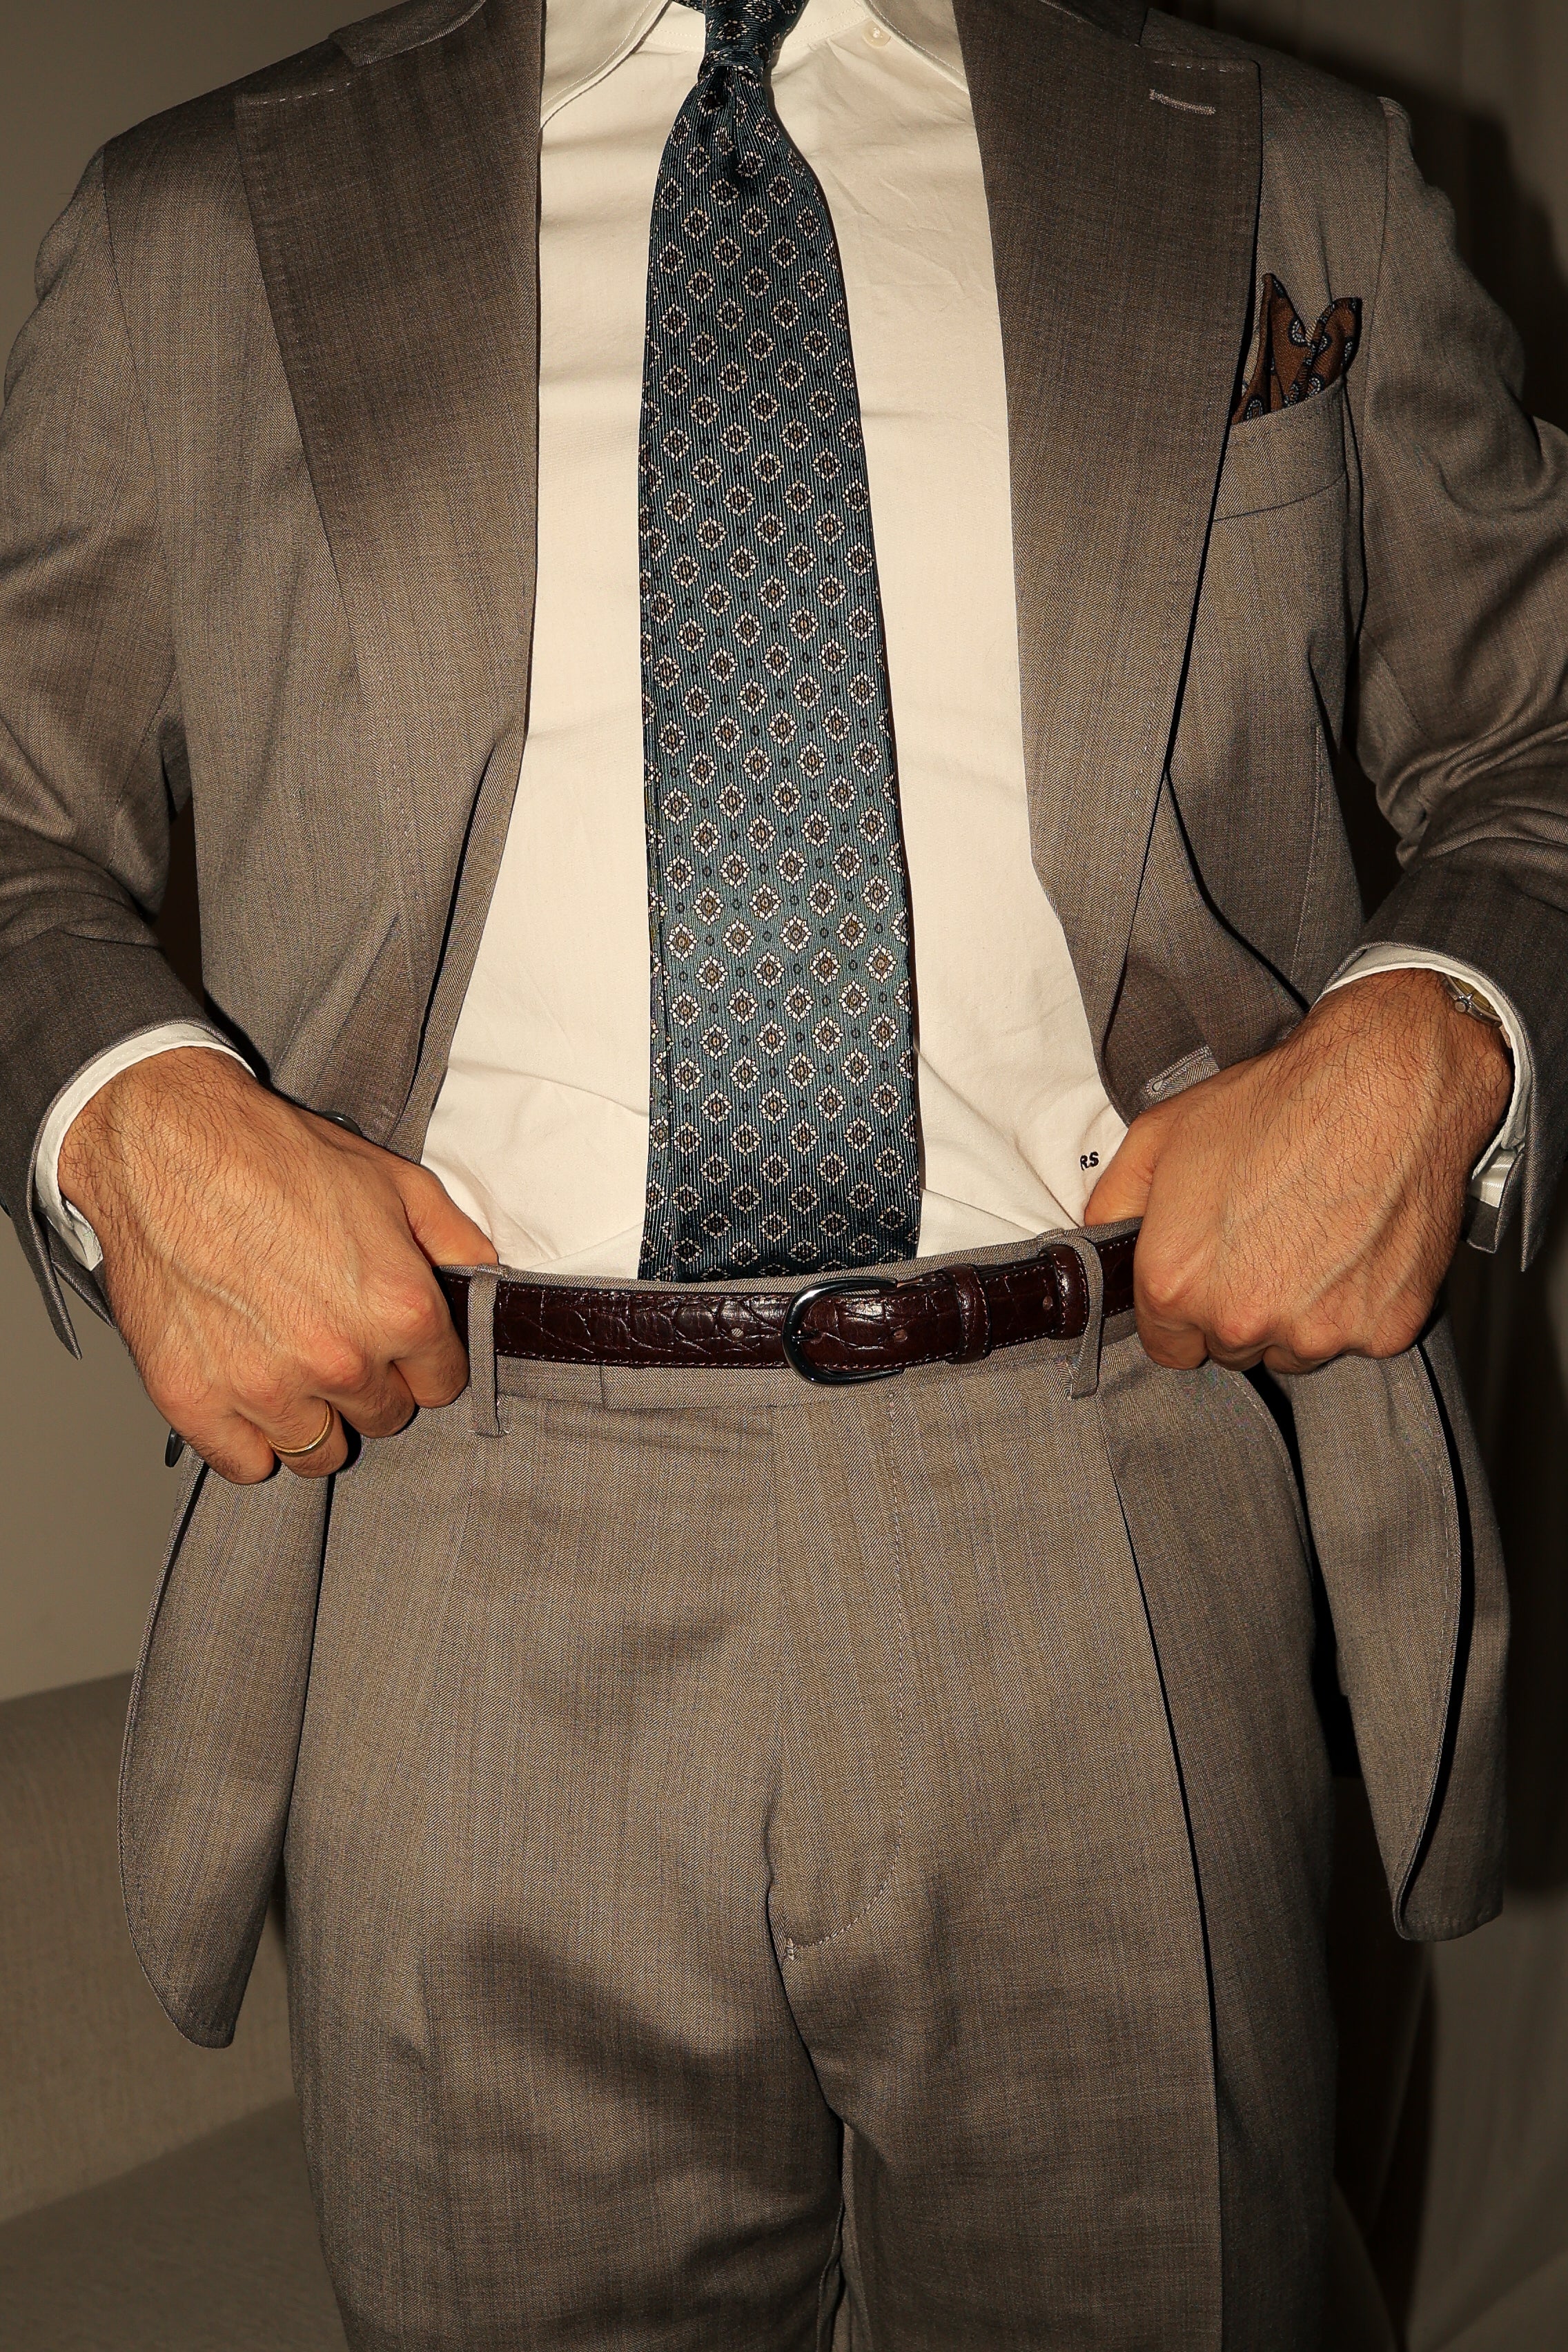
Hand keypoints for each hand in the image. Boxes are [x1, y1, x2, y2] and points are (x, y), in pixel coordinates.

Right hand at [58, 1050, 496, 1482]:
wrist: (167, 1146)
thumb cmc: (276, 1157)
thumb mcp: (396, 1182)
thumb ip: (457, 1242)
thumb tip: (489, 1284)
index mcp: (398, 1310)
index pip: (441, 1385)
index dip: (422, 1361)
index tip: (397, 1343)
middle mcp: (338, 1360)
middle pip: (383, 1418)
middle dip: (369, 1384)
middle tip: (334, 1337)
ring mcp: (264, 1389)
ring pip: (318, 1453)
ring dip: (313, 1419)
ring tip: (290, 1365)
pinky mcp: (195, 1402)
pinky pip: (245, 1464)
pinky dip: (247, 1437)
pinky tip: (244, 1389)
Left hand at [1083, 969, 1512, 1373]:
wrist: (1386, 1080)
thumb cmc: (1274, 1102)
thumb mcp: (1159, 1135)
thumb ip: (1114, 1203)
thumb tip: (1100, 1245)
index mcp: (1176, 1284)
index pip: (1168, 1348)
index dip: (1185, 1313)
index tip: (1208, 1277)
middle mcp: (1242, 1319)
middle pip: (1233, 1348)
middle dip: (1243, 1306)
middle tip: (1268, 1238)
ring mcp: (1319, 1331)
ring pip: (1297, 1348)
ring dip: (1301, 1311)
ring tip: (1318, 1235)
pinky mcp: (1384, 1328)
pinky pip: (1359, 1335)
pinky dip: (1361, 1302)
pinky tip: (1360, 1243)